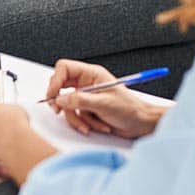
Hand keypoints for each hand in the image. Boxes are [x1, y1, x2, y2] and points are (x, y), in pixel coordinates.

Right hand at [47, 59, 164, 138]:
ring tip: (89, 124)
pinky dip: (83, 123)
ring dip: (76, 117)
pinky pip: (75, 114)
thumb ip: (80, 100)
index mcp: (92, 74)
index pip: (64, 68)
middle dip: (61, 101)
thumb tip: (60, 99)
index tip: (53, 94)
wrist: (141, 123)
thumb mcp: (104, 104)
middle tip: (59, 109)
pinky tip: (97, 125)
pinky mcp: (87, 109)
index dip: (55, 80)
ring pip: (67, 104)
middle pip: (61, 86)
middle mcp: (87, 83)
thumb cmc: (130, 109)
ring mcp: (86, 96)